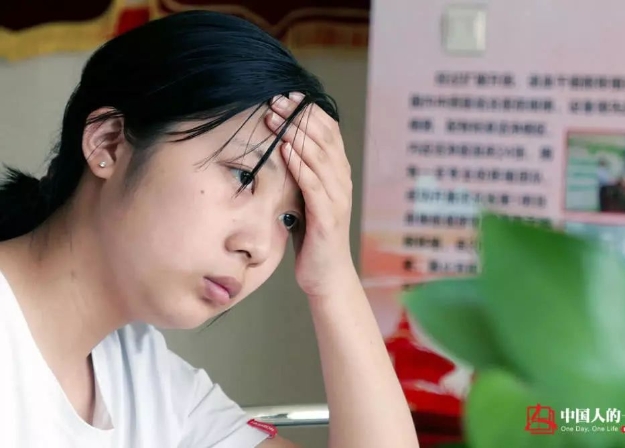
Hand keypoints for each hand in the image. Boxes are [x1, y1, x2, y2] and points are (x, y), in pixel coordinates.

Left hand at [266, 93, 355, 299]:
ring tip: (274, 116)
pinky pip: (313, 185)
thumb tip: (280, 144)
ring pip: (319, 157)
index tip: (286, 95)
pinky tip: (284, 149)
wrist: (327, 275)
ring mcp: (337, 199)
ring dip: (294, 134)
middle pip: (323, 138)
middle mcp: (342, 181)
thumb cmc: (312, 236)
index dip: (308, 111)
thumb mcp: (306, 198)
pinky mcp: (328, 218)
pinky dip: (299, 164)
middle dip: (298, 116)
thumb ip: (301, 173)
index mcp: (338, 174)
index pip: (328, 132)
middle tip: (275, 99)